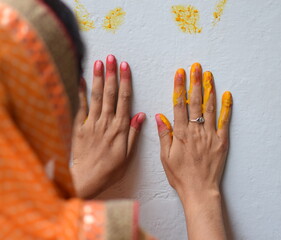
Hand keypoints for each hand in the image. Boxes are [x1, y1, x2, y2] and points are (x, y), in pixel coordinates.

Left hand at [71, 55, 144, 198]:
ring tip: (99, 62)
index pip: (124, 100)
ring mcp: (91, 123)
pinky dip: (80, 93)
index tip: (125, 67)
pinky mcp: (79, 128)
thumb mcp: (128, 155)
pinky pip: (80, 107)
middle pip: (110, 94)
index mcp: (120, 128)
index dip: (125, 82)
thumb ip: (133, 133)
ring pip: (96, 97)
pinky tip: (80, 80)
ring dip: (97, 79)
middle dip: (111, 74)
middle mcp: (106, 122)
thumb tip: (141, 115)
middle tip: (112, 58)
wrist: (86, 180)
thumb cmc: (110, 170)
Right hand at [155, 63, 231, 239]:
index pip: (179, 105)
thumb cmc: (180, 175)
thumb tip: (159, 116)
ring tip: (208, 75)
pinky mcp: (222, 141)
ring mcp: (210, 135)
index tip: (180, 73)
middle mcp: (196, 131)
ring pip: (210, 108)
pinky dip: (226, 108)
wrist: (199, 190)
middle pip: (196, 102)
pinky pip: (225, 122)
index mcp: (181, 134)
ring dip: (209, 90)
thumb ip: (164, 135)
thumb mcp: (166, 157)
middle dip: (195, 82)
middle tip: (196, 67)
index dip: (179, 87)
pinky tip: (227, 95)